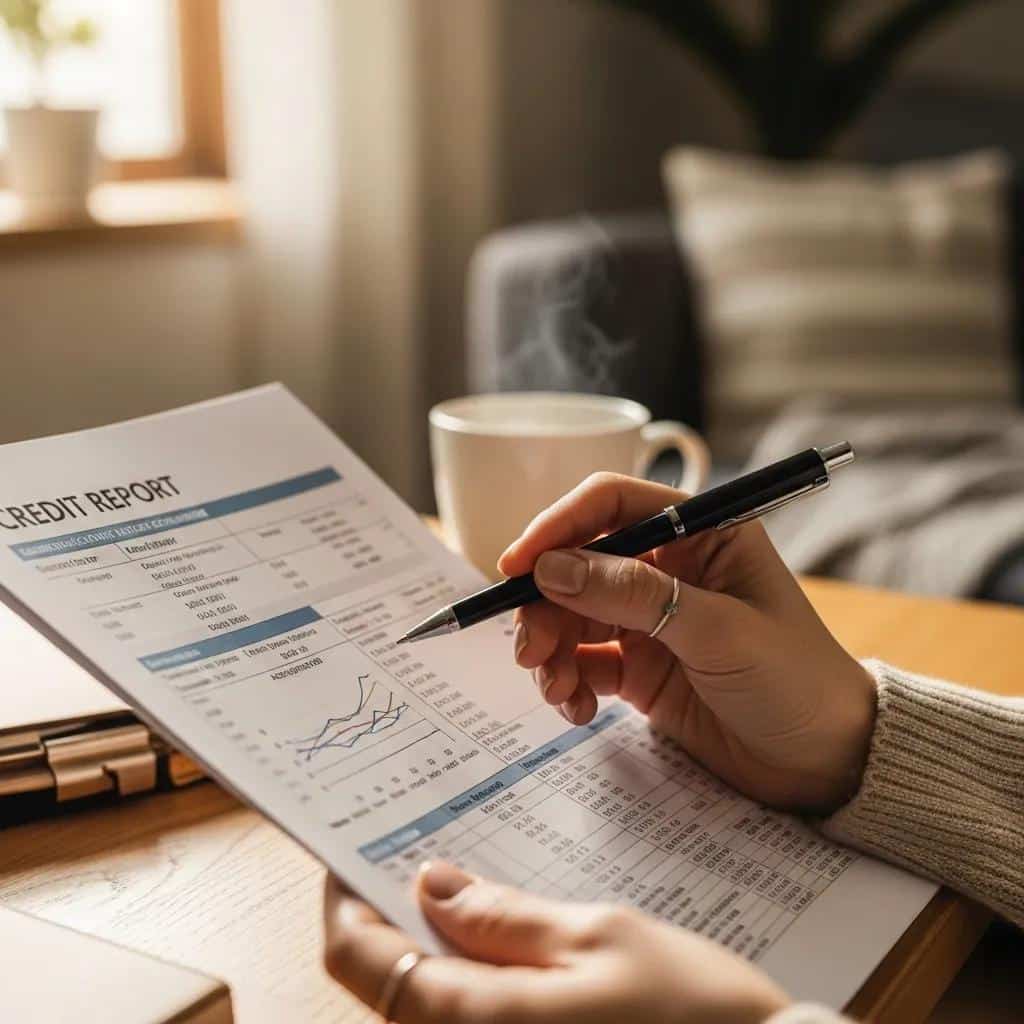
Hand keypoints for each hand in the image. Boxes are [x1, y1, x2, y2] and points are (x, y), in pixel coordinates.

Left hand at [324, 862, 788, 1022]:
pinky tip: (498, 935)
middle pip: (389, 982)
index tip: (346, 851)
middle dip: (390, 914)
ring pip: (427, 1001)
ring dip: (428, 943)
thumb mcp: (597, 938)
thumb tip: (430, 884)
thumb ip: (503, 917)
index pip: (359, 961)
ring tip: (458, 883)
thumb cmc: (689, 1012)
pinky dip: (466, 973)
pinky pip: (469, 1018)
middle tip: (414, 850)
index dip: (343, 901)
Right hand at [500, 473, 875, 812]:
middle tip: (530, 650)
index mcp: (701, 532)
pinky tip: (577, 709)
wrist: (825, 763)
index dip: (557, 527)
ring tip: (556, 691)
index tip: (516, 565)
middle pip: (578, 564)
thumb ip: (634, 595)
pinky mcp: (639, 666)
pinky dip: (567, 682)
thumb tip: (551, 567)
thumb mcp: (717, 630)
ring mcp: (650, 618)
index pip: (611, 505)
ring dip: (550, 649)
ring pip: (570, 615)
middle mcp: (669, 566)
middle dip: (545, 605)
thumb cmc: (794, 680)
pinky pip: (582, 661)